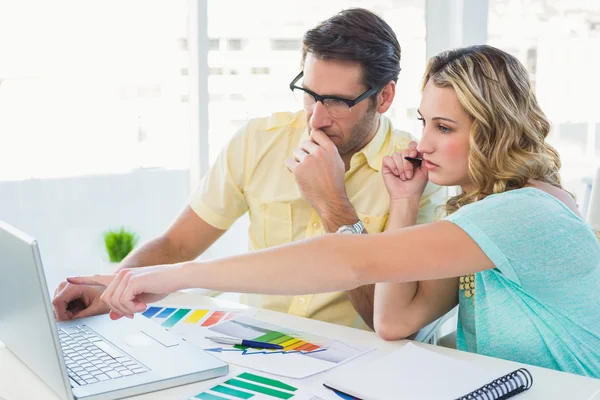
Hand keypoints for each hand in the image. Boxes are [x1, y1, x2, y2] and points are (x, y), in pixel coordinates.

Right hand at [52, 281, 109, 320]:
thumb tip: (67, 323)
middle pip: (54, 305)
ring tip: (81, 311)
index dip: (61, 315)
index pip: (56, 302)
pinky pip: (60, 305)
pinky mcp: (65, 291)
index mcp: (74, 286)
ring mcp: (65, 287)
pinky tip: (78, 309)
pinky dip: (67, 310)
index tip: (70, 320)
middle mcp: (67, 284)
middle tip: (79, 315)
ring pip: (56, 306)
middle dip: (64, 314)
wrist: (113, 290)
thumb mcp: (96, 309)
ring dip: (66, 312)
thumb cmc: (108, 297)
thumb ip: (80, 316)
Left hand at [66, 264, 185, 319]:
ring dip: (127, 310)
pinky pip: (123, 301)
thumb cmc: (163, 286)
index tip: (68, 278)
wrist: (178, 276)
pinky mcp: (132, 280)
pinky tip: (143, 306)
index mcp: (122, 278)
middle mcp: (121, 274)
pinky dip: (132, 308)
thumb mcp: (142, 299)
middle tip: (136, 311)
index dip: (83, 279)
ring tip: (141, 307)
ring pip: (113, 302)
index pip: (98, 278)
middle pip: (107, 299)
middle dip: (120, 310)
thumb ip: (126, 306)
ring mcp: (125, 276)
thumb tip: (112, 315)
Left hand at [285, 129, 348, 212]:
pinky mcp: (298, 170)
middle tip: (308, 164)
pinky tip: (297, 173)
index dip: (312, 139)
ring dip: (298, 160)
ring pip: (296, 152)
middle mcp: (319, 152)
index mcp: (331, 149)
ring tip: (305, 171)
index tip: (312, 148)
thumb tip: (315, 141)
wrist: (331, 200)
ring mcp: (308, 161)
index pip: (316, 133)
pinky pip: (289, 162)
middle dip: (304, 152)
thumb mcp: (338, 162)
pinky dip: (291, 167)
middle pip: (304, 143)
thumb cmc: (334, 183)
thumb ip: (328, 150)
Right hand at [382, 141, 427, 201]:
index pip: (412, 145)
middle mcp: (404, 158)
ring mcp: (395, 162)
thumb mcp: (425, 170)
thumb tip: (421, 149)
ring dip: (401, 167)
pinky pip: (387, 158)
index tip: (414, 156)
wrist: (407, 195)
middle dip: (408, 164)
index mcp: (413, 158)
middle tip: (409, 176)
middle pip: (405, 151)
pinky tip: (396, 174)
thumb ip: (424, 158)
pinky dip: (392, 166)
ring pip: (396, 155)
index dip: (413, 148)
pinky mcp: (386, 166)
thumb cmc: (416, 185)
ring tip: (403, 177)